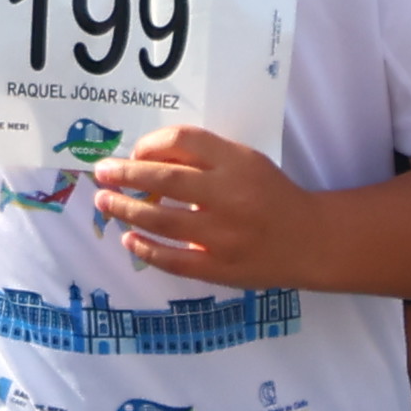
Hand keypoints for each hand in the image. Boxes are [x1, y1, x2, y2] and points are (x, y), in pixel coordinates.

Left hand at [87, 125, 312, 283]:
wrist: (310, 240)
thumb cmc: (269, 194)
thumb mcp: (244, 162)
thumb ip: (203, 156)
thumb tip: (145, 156)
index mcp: (237, 163)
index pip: (184, 141)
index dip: (150, 144)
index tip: (131, 152)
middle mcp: (230, 196)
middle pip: (166, 179)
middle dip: (126, 175)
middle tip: (101, 173)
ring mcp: (225, 236)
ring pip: (164, 221)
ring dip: (127, 210)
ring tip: (105, 202)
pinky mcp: (222, 268)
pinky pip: (175, 260)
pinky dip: (147, 249)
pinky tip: (129, 239)